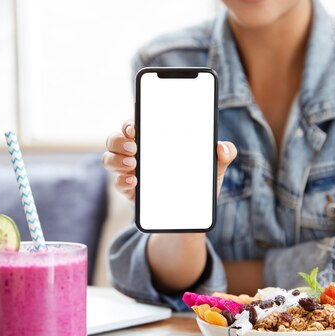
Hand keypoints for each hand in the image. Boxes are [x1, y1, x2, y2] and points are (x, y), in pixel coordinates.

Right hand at [102, 119, 237, 202]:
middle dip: (119, 140)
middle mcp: (138, 153)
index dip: (131, 122)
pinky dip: (122, 180)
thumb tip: (222, 147)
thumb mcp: (215, 167)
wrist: (193, 214)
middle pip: (116, 139)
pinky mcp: (130, 191)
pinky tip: (134, 181)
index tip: (136, 127)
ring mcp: (131, 172)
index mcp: (155, 140)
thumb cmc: (200, 182)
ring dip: (117, 160)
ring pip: (110, 159)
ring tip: (133, 164)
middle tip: (134, 146)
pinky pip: (117, 183)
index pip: (136, 123)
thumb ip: (224, 154)